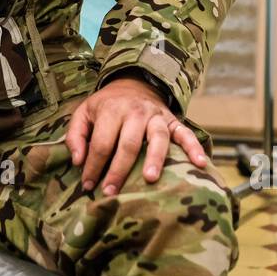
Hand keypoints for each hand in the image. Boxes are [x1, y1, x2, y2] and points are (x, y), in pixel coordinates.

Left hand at [66, 76, 208, 196]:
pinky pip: (185, 133)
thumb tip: (78, 161)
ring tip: (150, 179)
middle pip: (128, 144)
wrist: (133, 83)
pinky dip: (194, 147)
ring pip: (157, 138)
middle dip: (119, 170)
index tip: (88, 186)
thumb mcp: (84, 113)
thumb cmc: (106, 106)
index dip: (93, 166)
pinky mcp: (172, 120)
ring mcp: (156, 116)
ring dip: (154, 159)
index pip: (101, 143)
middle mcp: (135, 112)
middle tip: (111, 193)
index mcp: (111, 110)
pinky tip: (200, 163)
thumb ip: (75, 135)